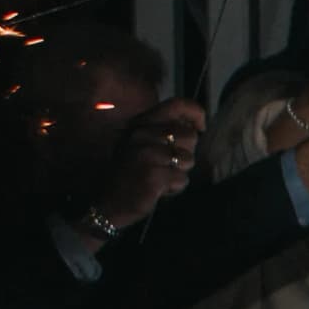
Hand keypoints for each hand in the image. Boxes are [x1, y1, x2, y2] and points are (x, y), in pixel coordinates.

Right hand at [93, 99, 207, 229]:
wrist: (107, 203)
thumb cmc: (129, 174)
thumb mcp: (140, 143)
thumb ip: (163, 130)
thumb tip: (194, 123)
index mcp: (140, 124)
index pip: (177, 105)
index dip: (196, 112)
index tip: (201, 126)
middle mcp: (142, 135)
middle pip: (189, 135)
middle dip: (186, 153)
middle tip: (166, 165)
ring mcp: (147, 155)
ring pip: (189, 158)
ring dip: (180, 172)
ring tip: (160, 177)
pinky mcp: (153, 176)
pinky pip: (182, 179)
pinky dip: (175, 187)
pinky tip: (158, 189)